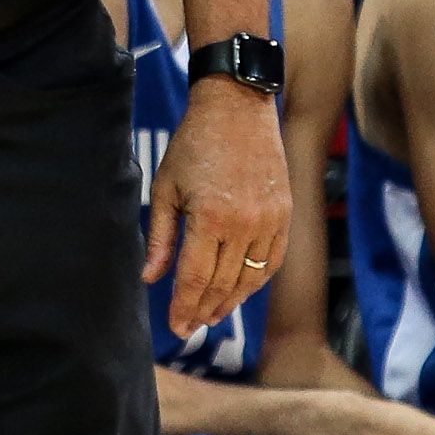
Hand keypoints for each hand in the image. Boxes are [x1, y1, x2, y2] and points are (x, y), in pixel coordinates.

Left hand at [143, 76, 288, 337]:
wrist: (237, 107)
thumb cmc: (194, 143)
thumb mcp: (166, 186)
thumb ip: (161, 237)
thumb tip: (150, 278)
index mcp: (210, 217)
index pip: (195, 278)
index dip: (184, 307)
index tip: (175, 327)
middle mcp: (244, 224)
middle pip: (223, 284)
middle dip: (203, 310)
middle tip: (190, 327)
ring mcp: (269, 220)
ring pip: (250, 278)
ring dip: (231, 302)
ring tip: (212, 315)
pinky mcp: (284, 214)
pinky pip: (273, 261)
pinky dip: (257, 281)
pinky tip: (241, 290)